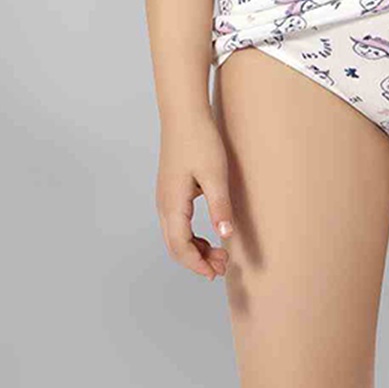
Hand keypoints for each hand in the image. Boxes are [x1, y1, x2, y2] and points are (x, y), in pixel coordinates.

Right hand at [155, 114, 235, 281]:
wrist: (184, 113)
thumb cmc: (200, 140)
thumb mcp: (215, 175)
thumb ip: (220, 207)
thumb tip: (225, 237)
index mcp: (172, 204)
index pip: (181, 247)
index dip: (198, 264)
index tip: (216, 273)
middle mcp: (163, 204)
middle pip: (175, 246)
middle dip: (197, 261)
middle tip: (223, 267)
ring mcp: (164, 197)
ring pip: (175, 236)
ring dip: (195, 249)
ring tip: (219, 254)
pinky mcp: (170, 190)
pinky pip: (177, 223)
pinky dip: (192, 236)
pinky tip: (209, 234)